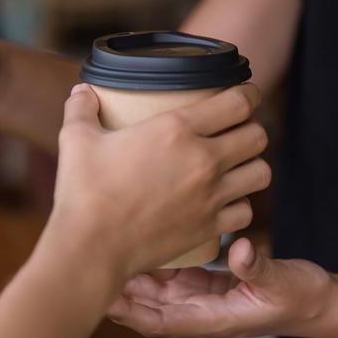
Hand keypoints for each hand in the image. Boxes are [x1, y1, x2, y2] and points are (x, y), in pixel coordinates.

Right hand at [38, 83, 270, 283]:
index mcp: (176, 129)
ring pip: (261, 172)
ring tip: (234, 165)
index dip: (249, 94)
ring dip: (251, 165)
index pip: (238, 102)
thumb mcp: (76, 139)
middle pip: (258, 135)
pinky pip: (246, 211)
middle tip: (234, 131)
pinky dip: (240, 204)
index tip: (245, 94)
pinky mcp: (208, 227)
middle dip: (250, 128)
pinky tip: (223, 201)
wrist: (92, 247)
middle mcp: (203, 160)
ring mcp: (210, 197)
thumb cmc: (84, 191)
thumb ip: (80, 108)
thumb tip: (82, 90)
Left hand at [107, 237, 332, 337]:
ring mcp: (196, 294)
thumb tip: (241, 250)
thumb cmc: (299, 298)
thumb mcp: (282, 284)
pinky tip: (134, 241)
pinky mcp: (200, 280)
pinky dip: (150, 260)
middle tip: (89, 263)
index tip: (103, 297)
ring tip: (102, 249)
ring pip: (152, 288)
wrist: (313, 299)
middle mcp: (195, 309)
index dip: (129, 312)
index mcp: (209, 319)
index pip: (158, 321)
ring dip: (129, 273)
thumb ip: (259, 270)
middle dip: (117, 290)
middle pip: (145, 304)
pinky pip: (167, 273)